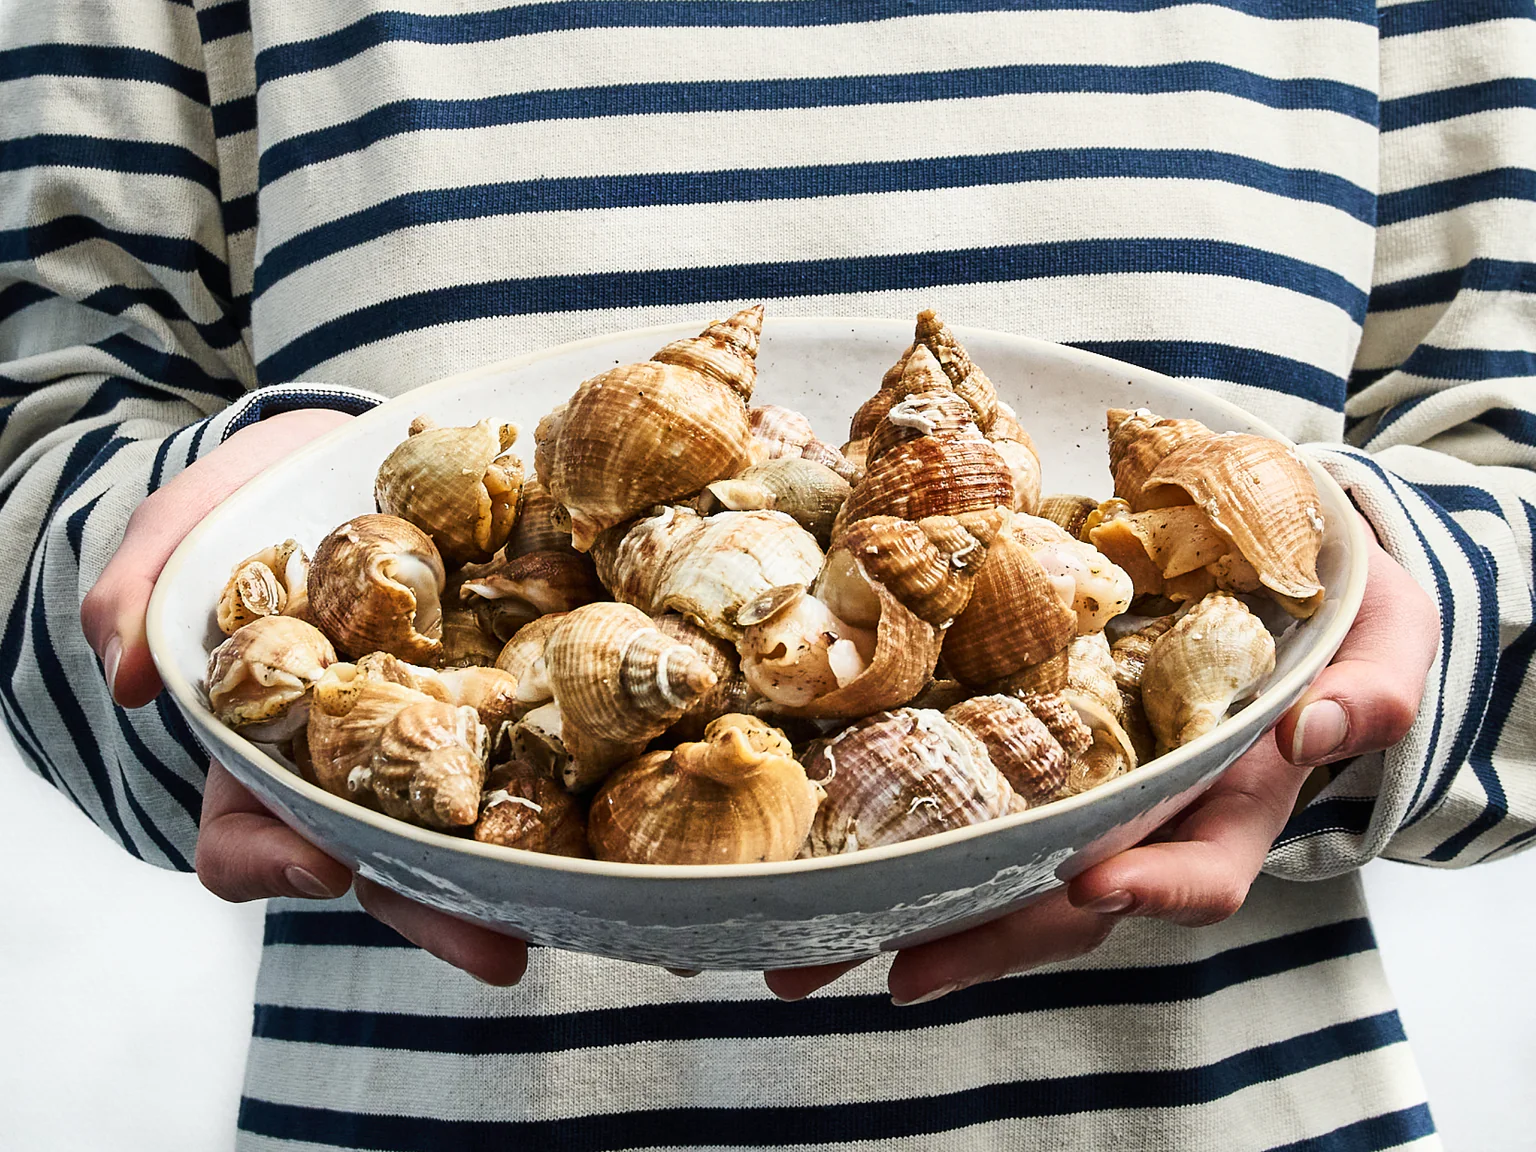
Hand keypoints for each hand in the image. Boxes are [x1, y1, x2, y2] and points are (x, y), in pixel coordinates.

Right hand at [80, 406, 533, 982]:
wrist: (337, 452)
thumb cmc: (247, 504)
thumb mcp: (181, 533)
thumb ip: (141, 589)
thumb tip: (127, 670)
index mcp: (261, 749)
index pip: (245, 840)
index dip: (272, 865)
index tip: (320, 865)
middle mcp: (349, 763)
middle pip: (383, 862)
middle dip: (437, 911)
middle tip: (494, 949)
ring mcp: (430, 731)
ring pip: (471, 823)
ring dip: (520, 870)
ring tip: (574, 899)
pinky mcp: (498, 688)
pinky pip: (532, 737)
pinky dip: (570, 765)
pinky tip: (619, 786)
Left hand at [766, 521, 1439, 1004]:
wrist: (1282, 593)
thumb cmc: (1334, 628)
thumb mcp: (1382, 647)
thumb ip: (1370, 691)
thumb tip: (1322, 724)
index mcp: (1233, 804)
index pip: (1202, 866)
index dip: (1157, 883)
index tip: (1100, 884)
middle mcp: (1147, 819)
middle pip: (1065, 898)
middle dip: (982, 939)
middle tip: (891, 966)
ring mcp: (1084, 796)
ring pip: (1000, 868)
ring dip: (914, 909)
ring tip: (811, 945)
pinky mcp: (1034, 756)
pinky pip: (972, 805)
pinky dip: (904, 834)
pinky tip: (824, 851)